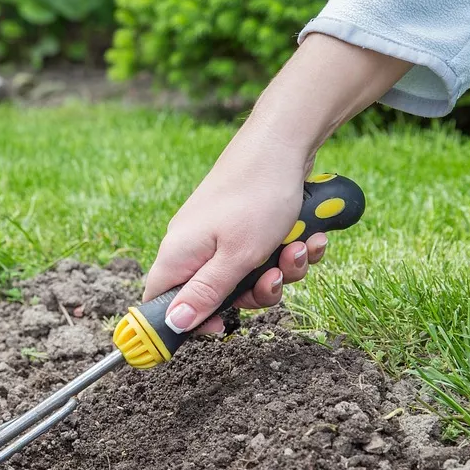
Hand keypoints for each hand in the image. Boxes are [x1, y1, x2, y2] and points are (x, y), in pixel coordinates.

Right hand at [142, 134, 326, 333]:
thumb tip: (174, 322)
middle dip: (255, 293)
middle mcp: (194, 245)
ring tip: (299, 247)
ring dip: (280, 270)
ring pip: (247, 276)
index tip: (221, 327)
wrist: (284, 142)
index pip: (161, 302)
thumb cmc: (256, 196)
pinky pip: (263, 254)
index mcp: (179, 254)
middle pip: (215, 295)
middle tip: (274, 279)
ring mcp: (220, 233)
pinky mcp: (244, 224)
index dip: (187, 322)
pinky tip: (308, 235)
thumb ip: (206, 293)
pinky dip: (288, 250)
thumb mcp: (236, 256)